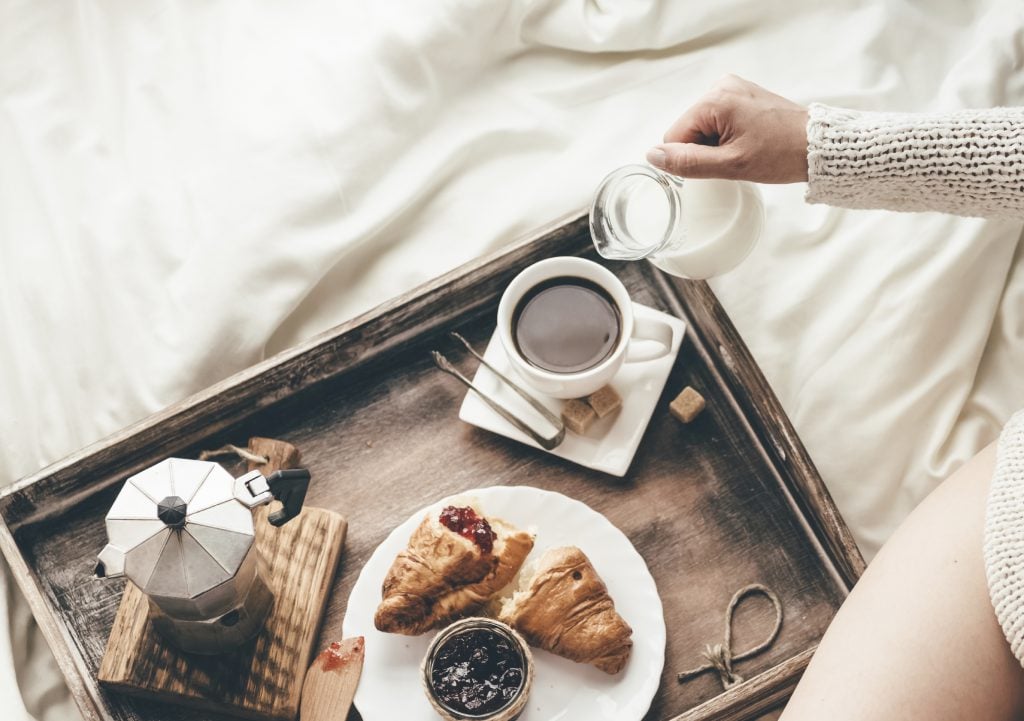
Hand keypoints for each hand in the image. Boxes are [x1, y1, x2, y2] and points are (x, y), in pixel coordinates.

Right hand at [646, 75, 808, 182]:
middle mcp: (721, 85)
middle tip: (736, 156)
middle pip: (688, 130)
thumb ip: (688, 162)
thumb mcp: (730, 165)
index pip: (675, 136)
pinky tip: (747, 139)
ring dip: (716, 143)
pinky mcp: (741, 94)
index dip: (693, 158)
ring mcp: (732, 87)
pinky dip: (726, 134)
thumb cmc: (780, 154)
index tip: (722, 161)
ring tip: (745, 147)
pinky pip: (716, 120)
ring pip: (701, 127)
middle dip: (705, 149)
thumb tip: (653, 156)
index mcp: (715, 99)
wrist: (816, 146)